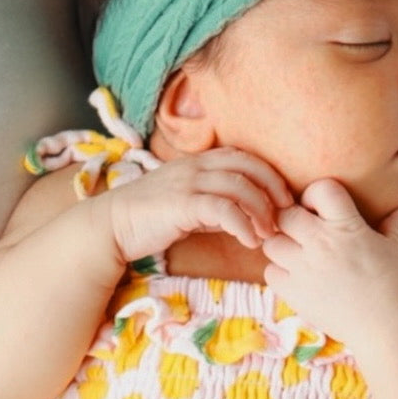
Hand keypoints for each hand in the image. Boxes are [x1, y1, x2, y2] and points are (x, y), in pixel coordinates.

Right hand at [105, 149, 291, 264]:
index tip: (283, 200)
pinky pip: (222, 208)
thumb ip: (216, 204)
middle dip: (274, 190)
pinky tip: (249, 241)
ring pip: (240, 187)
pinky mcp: (182, 203)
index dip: (270, 176)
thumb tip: (244, 216)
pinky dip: (242, 224)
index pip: (245, 157)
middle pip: (249, 167)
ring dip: (261, 211)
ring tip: (268, 234)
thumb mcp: (190, 205)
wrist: (113, 226)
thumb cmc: (151, 218)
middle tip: (284, 216)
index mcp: (199, 162)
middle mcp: (196, 166)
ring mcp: (189, 182)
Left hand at [260, 179, 397, 341]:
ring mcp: (304, 268)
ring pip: (272, 243)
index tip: (318, 209)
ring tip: (296, 255)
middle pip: (286, 215)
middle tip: (301, 232)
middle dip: (292, 220)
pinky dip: (279, 273)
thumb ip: (396, 223)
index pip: (319, 189)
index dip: (314, 196)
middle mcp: (320, 243)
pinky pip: (270, 273)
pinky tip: (296, 277)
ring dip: (281, 246)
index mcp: (346, 226)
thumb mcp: (394, 248)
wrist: (386, 325)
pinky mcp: (294, 292)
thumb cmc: (392, 283)